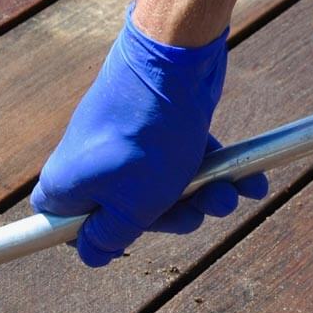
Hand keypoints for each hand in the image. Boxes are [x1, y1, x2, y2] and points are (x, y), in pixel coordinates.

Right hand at [33, 9, 267, 266]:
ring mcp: (123, 142)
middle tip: (195, 211)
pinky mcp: (154, 126)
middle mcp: (89, 163)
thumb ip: (110, 237)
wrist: (174, 59)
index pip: (63, 227)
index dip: (94, 240)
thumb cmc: (147, 139)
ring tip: (229, 192)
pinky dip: (211, 171)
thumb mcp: (133, 207)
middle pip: (127, 213)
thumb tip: (92, 254)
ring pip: (162, 187)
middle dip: (173, 218)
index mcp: (68, 185)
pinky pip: (180, 161)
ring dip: (202, 196)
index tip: (123, 243)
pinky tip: (249, 182)